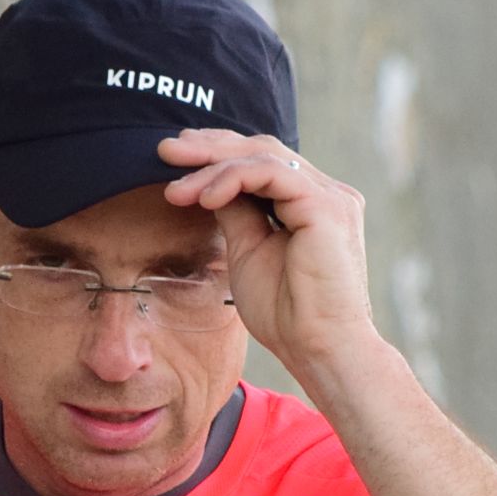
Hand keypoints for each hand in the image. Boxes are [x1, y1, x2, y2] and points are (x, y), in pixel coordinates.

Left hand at [156, 128, 380, 377]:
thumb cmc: (287, 314)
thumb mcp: (248, 252)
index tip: (175, 159)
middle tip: (165, 150)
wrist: (319, 349)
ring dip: (212, 165)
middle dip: (210, 147)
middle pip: (262, 148)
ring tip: (176, 188)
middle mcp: (326, 193)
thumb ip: (236, 214)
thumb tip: (209, 187)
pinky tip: (204, 199)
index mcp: (311, 203)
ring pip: (263, 156)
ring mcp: (331, 197)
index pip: (262, 161)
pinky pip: (270, 173)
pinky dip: (232, 179)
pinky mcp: (327, 206)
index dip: (218, 153)